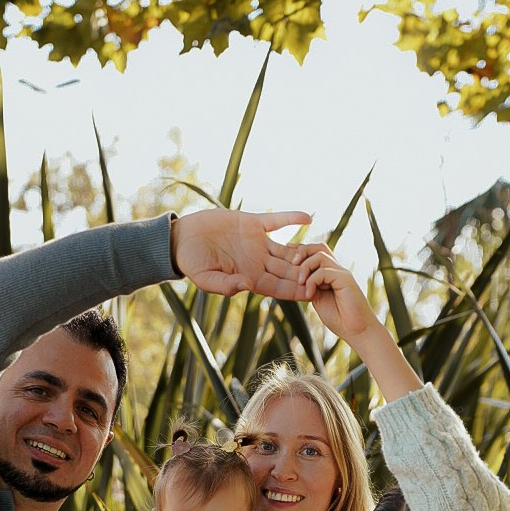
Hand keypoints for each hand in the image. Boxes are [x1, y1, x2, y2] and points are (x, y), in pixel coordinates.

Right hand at [171, 210, 310, 298]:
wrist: (182, 239)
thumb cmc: (191, 263)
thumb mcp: (206, 279)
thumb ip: (226, 285)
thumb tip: (247, 287)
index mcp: (250, 278)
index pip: (279, 288)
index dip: (296, 291)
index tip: (314, 293)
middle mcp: (258, 261)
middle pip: (289, 270)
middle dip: (307, 273)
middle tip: (327, 274)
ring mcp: (257, 242)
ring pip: (287, 248)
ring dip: (304, 250)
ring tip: (323, 249)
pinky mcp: (252, 222)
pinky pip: (276, 221)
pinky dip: (290, 218)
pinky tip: (307, 217)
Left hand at [299, 244, 421, 402]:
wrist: (357, 330)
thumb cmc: (339, 319)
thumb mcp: (318, 300)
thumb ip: (310, 287)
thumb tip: (296, 279)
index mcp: (331, 274)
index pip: (316, 252)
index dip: (301, 250)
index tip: (287, 251)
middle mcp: (337, 270)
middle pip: (319, 247)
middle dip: (302, 251)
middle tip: (291, 264)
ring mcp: (342, 273)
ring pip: (320, 256)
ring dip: (305, 267)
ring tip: (300, 282)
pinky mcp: (345, 279)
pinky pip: (324, 271)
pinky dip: (312, 281)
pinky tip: (310, 295)